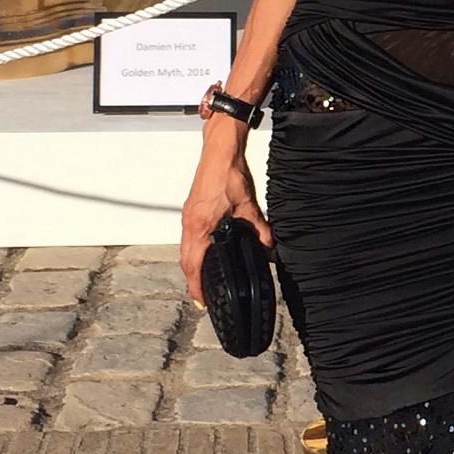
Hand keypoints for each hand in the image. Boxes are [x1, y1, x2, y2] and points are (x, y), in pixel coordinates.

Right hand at [180, 132, 272, 304]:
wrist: (219, 152)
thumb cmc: (227, 174)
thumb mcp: (248, 205)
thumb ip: (258, 228)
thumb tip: (267, 245)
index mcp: (200, 225)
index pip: (194, 263)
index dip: (196, 285)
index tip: (201, 300)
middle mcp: (190, 223)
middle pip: (186, 260)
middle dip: (193, 280)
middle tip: (202, 297)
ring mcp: (188, 217)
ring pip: (185, 249)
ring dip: (192, 266)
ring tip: (202, 281)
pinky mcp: (191, 211)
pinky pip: (188, 238)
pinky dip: (193, 252)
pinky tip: (203, 255)